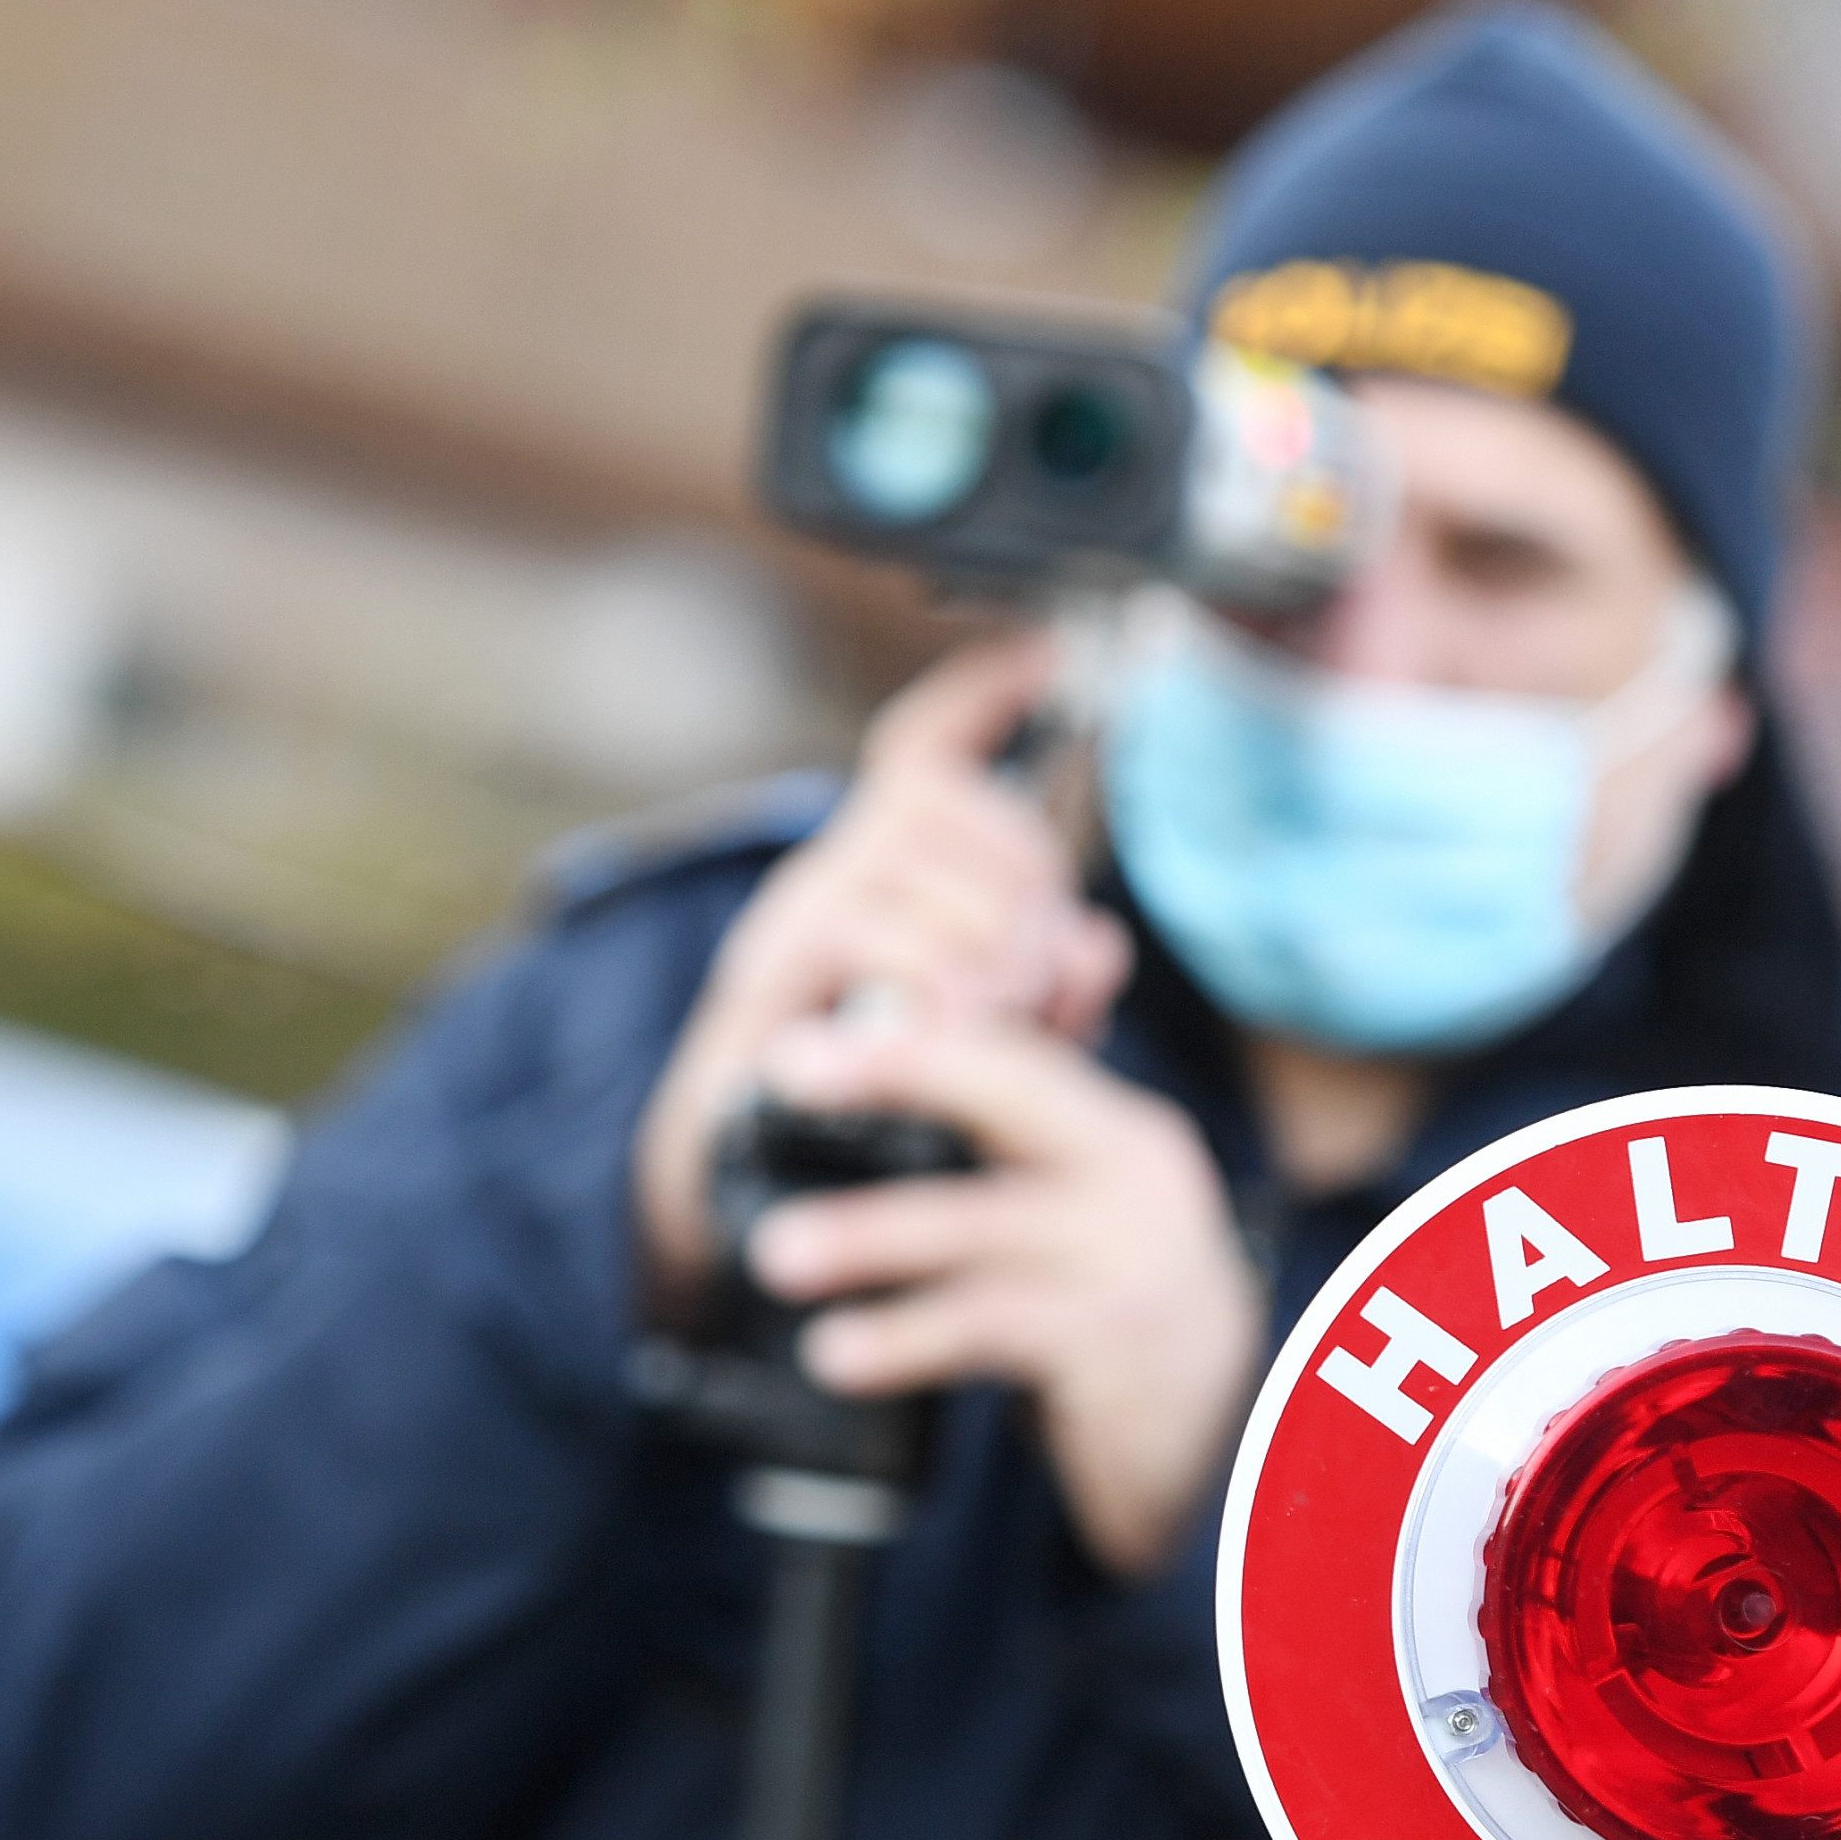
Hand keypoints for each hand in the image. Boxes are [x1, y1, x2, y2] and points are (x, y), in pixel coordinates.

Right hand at [632, 635, 1131, 1319]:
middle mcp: (830, 871)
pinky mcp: (767, 974)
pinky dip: (928, 977)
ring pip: (914, 863)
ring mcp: (791, 916)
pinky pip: (865, 931)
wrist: (741, 1184)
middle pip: (945, 798)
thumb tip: (1100, 947)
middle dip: (1021, 873)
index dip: (979, 694)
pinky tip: (951, 1028)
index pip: (922, 747)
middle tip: (1041, 971)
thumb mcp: (986, 1047)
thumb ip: (1047, 995)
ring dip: (983, 935)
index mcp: (883, 873)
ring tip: (1001, 1013)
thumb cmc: (867, 1107)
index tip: (1043, 655)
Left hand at [736, 1015, 1262, 1579]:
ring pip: (981, 1224)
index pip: (1011, 1053)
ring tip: (773, 1254)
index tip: (804, 1038)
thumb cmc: (1120, 1320)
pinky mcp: (1118, 1347)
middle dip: (896, 1070)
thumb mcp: (1078, 1224)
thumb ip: (1003, 1159)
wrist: (1236, 1453)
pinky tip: (836, 1355)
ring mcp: (1134, 1258)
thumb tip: (867, 1079)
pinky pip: (989, 1327)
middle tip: (784, 1069)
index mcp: (1119, 1132)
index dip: (910, 1032)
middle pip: (1010, 1093)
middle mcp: (1137, 1175)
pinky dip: (903, 1338)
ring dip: (868, 1234)